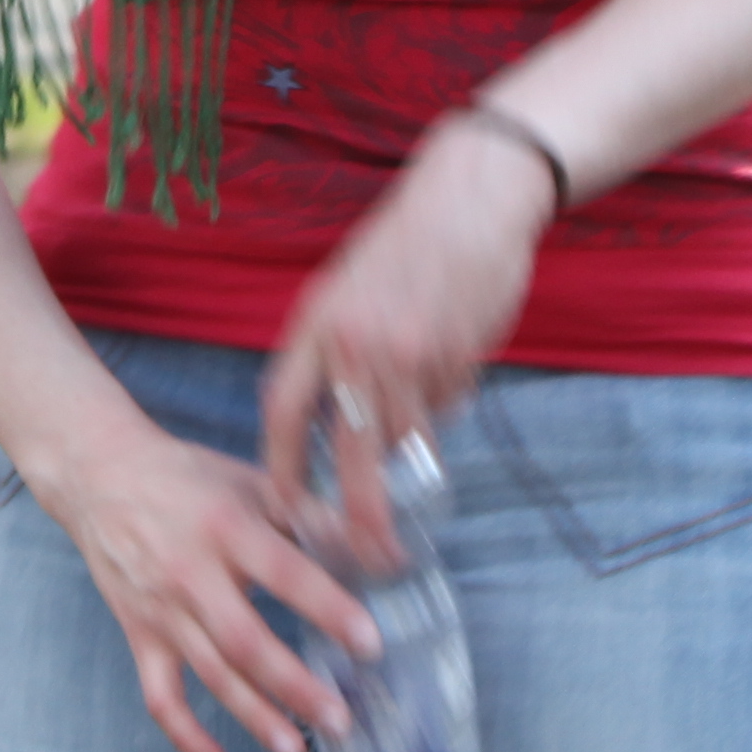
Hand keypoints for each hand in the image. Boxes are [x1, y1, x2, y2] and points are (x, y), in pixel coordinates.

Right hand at [17, 412, 383, 751]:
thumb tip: (381, 551)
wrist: (97, 476)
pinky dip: (185, 735)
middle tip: (340, 719)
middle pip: (244, 641)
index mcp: (226, 529)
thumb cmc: (186, 479)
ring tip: (297, 751)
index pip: (284, 574)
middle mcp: (191, 574)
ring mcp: (162, 610)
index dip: (328, 609)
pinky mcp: (140, 634)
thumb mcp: (251, 483)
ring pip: (210, 674)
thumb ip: (313, 516)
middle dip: (294, 686)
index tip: (369, 642)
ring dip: (254, 717)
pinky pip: (160, 695)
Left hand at [261, 112, 560, 574]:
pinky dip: (449, 396)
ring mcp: (409, 352)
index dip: (281, 467)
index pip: (284, 411)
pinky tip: (456, 348)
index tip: (283, 510)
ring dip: (416, 433)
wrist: (471, 197)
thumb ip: (333, 356)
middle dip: (360, 513)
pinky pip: (448, 404)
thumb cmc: (406, 243)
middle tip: (369, 554)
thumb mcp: (344, 290)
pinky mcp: (457, 356)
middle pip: (351, 453)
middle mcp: (354, 344)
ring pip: (408, 432)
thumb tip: (340, 428)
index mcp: (315, 325)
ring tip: (430, 378)